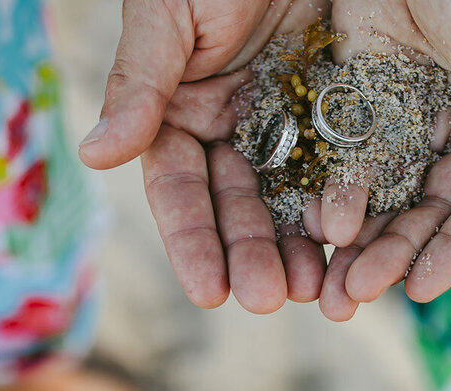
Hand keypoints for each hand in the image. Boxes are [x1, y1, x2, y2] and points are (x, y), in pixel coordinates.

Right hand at [80, 0, 331, 312]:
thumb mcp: (170, 16)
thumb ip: (139, 86)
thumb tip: (93, 157)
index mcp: (179, 111)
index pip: (179, 190)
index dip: (193, 242)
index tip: (209, 293)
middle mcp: (229, 127)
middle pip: (237, 205)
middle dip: (252, 255)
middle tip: (272, 301)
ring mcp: (283, 122)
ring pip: (289, 197)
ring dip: (299, 246)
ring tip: (319, 290)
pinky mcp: (334, 111)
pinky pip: (341, 167)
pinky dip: (345, 206)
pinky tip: (357, 244)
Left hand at [312, 0, 450, 320]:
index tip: (421, 287)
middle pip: (433, 213)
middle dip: (398, 256)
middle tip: (356, 298)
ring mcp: (412, 121)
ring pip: (390, 198)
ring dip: (363, 244)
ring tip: (331, 287)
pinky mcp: (364, 102)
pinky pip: (349, 159)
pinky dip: (334, 193)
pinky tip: (314, 226)